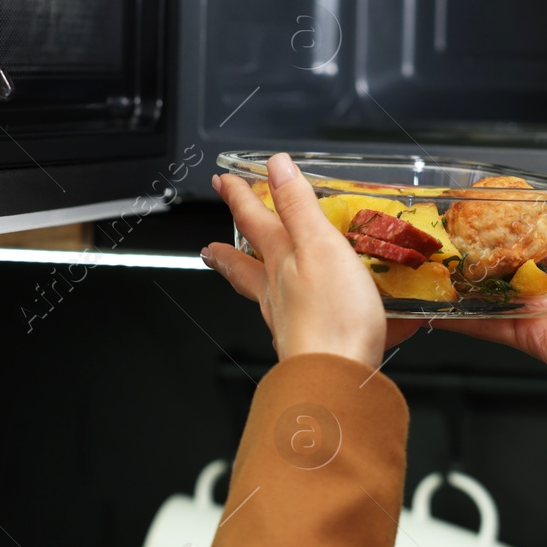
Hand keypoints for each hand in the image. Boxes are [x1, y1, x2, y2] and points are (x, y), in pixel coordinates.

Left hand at [202, 153, 418, 369]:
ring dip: (260, 285)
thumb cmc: (330, 317)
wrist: (337, 379)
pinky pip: (312, 326)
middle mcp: (278, 293)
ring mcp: (292, 323)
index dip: (240, 197)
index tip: (225, 181)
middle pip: (245, 267)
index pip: (253, 221)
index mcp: (279, 262)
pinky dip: (319, 319)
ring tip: (257, 281)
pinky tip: (333, 320)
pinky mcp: (316, 347)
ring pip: (268, 297)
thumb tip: (276, 167)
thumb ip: (299, 206)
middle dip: (228, 253)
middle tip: (209, 248)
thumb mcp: (319, 246)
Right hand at [436, 165, 546, 492]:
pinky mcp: (534, 337)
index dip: (523, 215)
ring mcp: (546, 311)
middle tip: (455, 223)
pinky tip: (438, 307)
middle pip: (516, 257)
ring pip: (498, 288)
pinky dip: (465, 319)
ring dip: (469, 276)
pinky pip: (493, 325)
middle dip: (488, 242)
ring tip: (436, 257)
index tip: (497, 199)